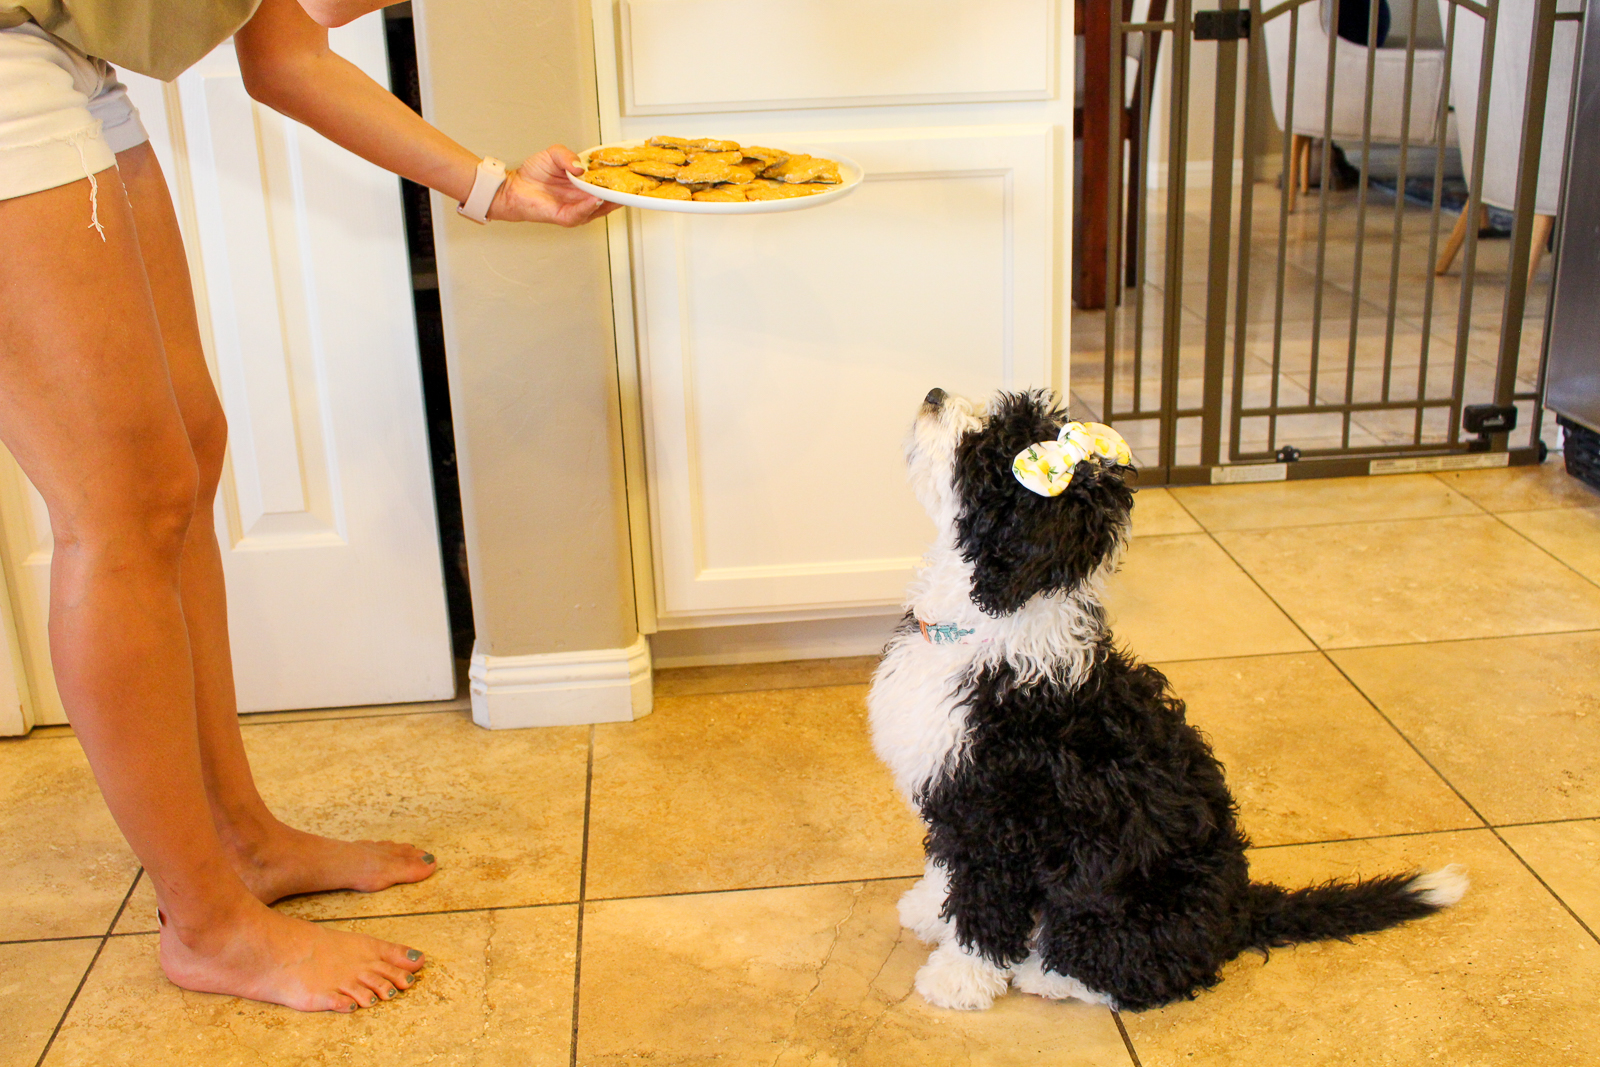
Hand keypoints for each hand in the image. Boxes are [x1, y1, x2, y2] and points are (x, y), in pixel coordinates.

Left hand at [489, 146, 619, 226]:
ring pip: (599, 208)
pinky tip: (595, 199)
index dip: (619, 178)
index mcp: (585, 184)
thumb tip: (581, 166)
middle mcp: (584, 198)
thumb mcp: (554, 155)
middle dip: (621, 192)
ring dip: (609, 201)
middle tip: (633, 184)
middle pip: (609, 198)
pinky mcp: (566, 217)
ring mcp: (577, 209)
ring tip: (617, 192)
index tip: (630, 171)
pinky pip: (581, 213)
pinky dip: (589, 207)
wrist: (515, 187)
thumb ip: (567, 156)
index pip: (607, 183)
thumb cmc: (534, 173)